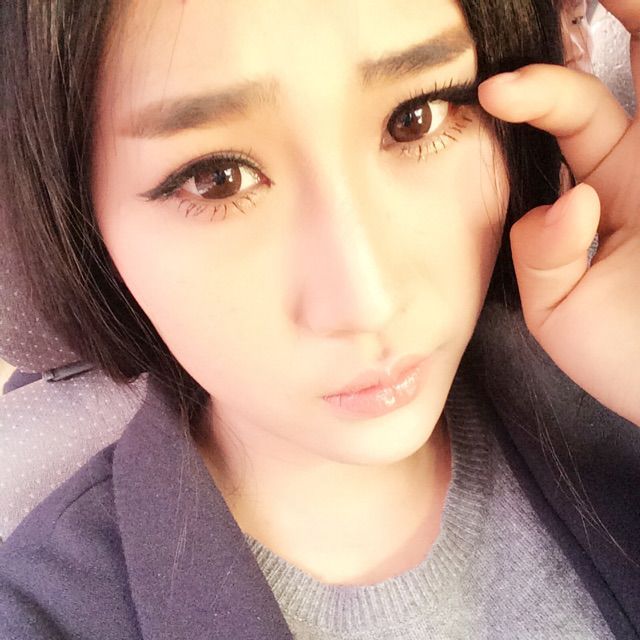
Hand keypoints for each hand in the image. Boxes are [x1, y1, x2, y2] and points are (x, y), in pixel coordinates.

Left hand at [477, 0, 639, 426]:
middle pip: (633, 64)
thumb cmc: (627, 360)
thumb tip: (561, 202)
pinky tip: (639, 19)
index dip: (532, 94)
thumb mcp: (560, 310)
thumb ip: (543, 253)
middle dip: (611, 14)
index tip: (492, 92)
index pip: (567, 113)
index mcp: (604, 188)